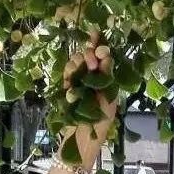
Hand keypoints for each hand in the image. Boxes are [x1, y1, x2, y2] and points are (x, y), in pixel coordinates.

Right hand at [58, 30, 116, 166]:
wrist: (81, 140)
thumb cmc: (100, 122)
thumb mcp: (107, 98)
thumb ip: (106, 76)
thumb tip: (106, 54)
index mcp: (105, 79)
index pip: (101, 56)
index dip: (97, 43)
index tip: (94, 33)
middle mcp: (91, 77)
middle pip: (86, 55)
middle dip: (88, 54)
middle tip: (92, 64)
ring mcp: (78, 82)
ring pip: (74, 62)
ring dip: (77, 63)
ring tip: (80, 73)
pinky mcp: (66, 89)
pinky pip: (66, 75)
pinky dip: (68, 76)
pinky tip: (70, 84)